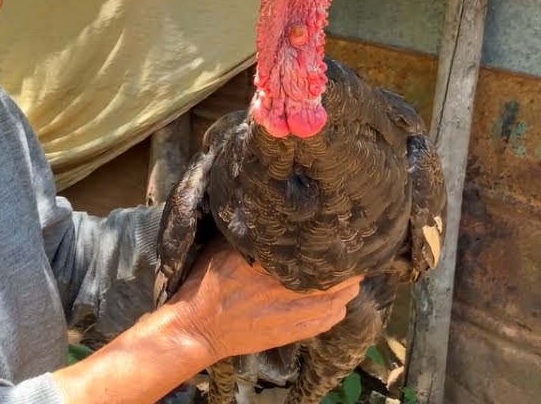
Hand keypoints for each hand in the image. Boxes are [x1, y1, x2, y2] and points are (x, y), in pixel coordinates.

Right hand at [166, 241, 361, 360]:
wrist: (195, 328)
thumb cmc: (203, 285)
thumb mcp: (218, 249)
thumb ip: (246, 235)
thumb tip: (264, 215)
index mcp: (265, 266)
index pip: (309, 253)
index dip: (328, 244)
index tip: (338, 233)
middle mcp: (282, 290)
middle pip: (331, 278)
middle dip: (346, 267)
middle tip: (354, 256)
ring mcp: (289, 315)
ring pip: (334, 302)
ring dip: (347, 289)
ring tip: (352, 277)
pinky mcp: (289, 334)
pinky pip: (325, 322)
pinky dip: (337, 311)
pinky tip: (339, 304)